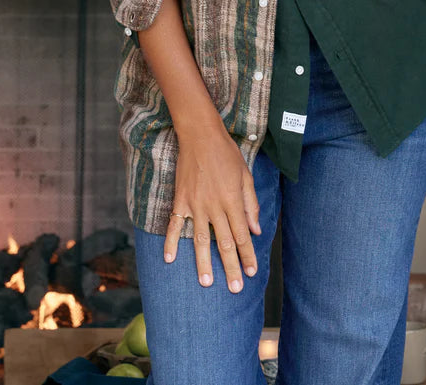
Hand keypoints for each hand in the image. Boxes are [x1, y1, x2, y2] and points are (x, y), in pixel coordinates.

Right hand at [164, 125, 260, 292]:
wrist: (201, 136)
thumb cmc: (227, 154)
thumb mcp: (245, 176)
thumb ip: (250, 204)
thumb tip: (256, 230)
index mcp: (233, 201)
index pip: (242, 236)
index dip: (247, 255)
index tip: (251, 273)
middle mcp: (215, 207)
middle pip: (224, 243)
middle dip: (231, 267)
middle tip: (235, 288)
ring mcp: (195, 205)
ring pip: (200, 240)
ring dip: (203, 263)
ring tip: (206, 283)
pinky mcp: (181, 201)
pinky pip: (174, 226)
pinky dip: (171, 242)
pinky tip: (169, 259)